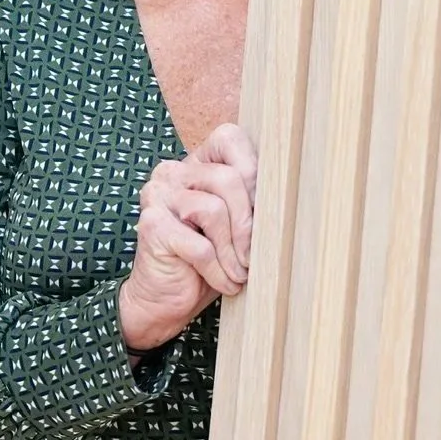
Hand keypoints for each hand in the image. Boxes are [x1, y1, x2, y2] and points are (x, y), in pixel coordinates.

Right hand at [119, 124, 257, 351]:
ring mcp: (158, 195)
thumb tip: (288, 197)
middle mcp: (172, 172)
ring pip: (215, 210)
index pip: (230, 139)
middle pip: (229, 179)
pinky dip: (218, 270)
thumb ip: (252, 203)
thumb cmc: (206, 262)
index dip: (255, 172)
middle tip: (255, 255)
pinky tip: (225, 283)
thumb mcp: (236, 228)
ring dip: (235, 250)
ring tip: (240, 272)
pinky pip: (200, 246)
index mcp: (195, 163)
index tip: (266, 211)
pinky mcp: (152, 225)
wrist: (164, 300)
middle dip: (249, 223)